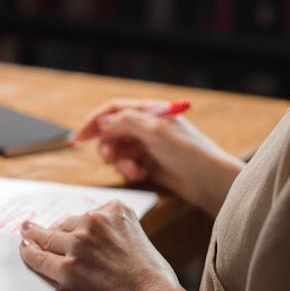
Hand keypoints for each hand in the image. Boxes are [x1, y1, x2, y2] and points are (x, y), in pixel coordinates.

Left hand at [20, 201, 221, 290]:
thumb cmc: (154, 281)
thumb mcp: (138, 241)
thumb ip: (116, 236)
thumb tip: (97, 248)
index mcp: (116, 210)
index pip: (87, 215)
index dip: (74, 225)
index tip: (64, 225)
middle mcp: (96, 221)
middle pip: (67, 224)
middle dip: (58, 232)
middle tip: (43, 234)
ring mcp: (80, 244)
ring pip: (50, 238)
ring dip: (37, 238)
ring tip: (26, 237)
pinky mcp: (68, 269)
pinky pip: (40, 259)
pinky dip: (29, 254)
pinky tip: (24, 251)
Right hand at [74, 99, 243, 218]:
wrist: (210, 181)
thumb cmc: (188, 152)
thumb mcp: (155, 132)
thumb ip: (126, 123)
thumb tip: (102, 121)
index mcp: (151, 111)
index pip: (115, 109)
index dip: (95, 120)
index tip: (79, 136)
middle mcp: (148, 126)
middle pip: (114, 131)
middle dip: (108, 145)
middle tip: (109, 158)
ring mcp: (149, 146)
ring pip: (119, 151)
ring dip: (120, 161)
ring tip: (133, 170)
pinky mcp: (151, 165)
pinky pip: (129, 165)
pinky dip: (130, 171)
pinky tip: (141, 175)